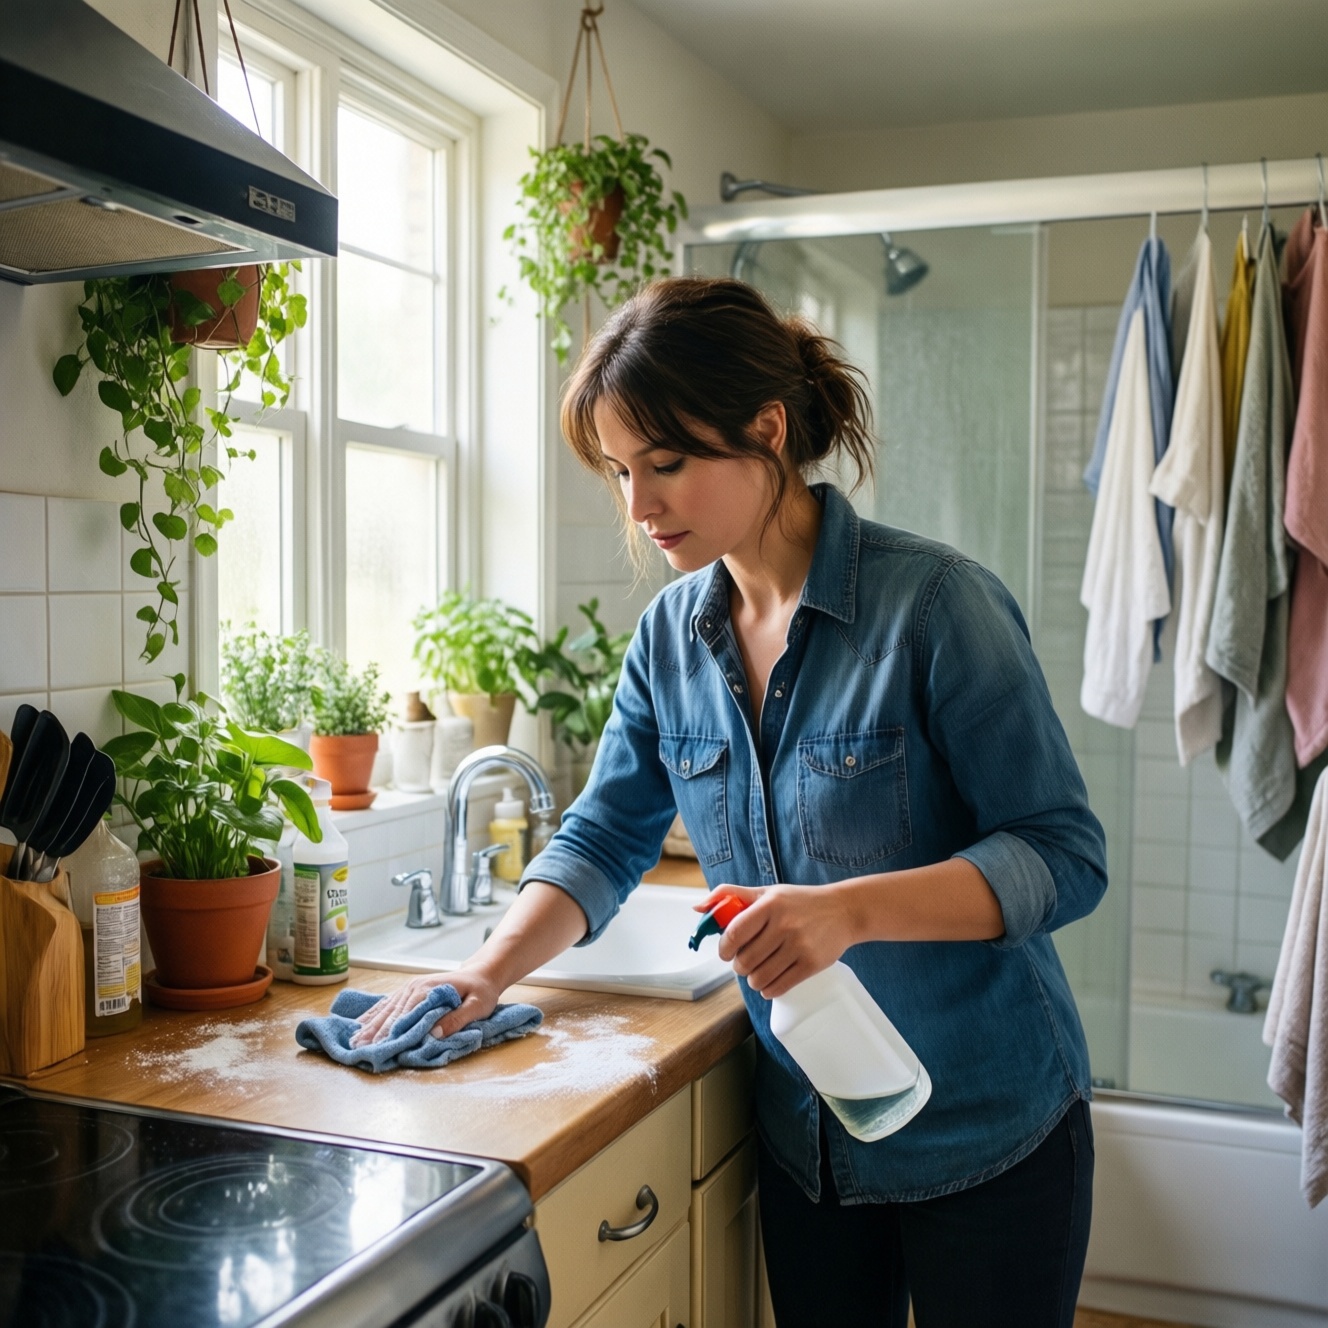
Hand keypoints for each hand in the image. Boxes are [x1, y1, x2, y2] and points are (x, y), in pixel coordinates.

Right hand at [348, 967, 501, 1045]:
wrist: (481, 973)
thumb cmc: (481, 990)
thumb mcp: (478, 1005)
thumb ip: (457, 1019)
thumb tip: (434, 1033)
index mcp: (430, 990)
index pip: (406, 1015)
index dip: (391, 1032)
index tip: (377, 1047)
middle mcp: (415, 987)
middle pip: (391, 1013)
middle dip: (374, 1032)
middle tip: (357, 1049)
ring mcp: (411, 988)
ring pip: (386, 1009)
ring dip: (369, 1025)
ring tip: (353, 1041)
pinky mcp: (410, 992)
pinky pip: (388, 1004)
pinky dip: (374, 1015)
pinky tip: (361, 1024)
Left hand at [697, 882, 851, 998]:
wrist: (843, 911)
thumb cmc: (799, 902)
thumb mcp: (767, 892)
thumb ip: (730, 896)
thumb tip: (698, 908)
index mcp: (770, 905)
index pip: (734, 933)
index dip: (723, 948)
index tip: (726, 952)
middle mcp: (784, 925)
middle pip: (744, 960)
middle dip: (739, 966)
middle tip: (744, 962)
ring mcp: (799, 946)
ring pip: (759, 978)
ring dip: (752, 980)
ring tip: (757, 971)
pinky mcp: (812, 964)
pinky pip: (778, 987)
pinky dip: (767, 989)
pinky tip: (769, 981)